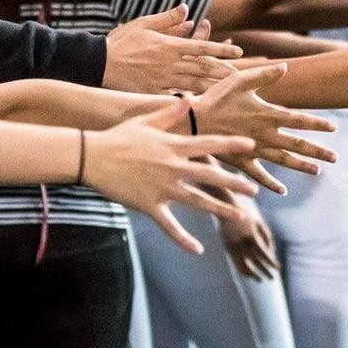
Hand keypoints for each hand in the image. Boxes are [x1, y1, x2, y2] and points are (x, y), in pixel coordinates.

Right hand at [84, 98, 257, 252]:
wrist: (92, 156)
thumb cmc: (118, 137)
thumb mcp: (145, 121)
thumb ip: (170, 112)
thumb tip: (188, 97)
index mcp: (173, 146)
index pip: (209, 144)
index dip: (231, 144)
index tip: (251, 145)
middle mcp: (173, 167)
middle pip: (210, 177)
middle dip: (234, 184)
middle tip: (254, 190)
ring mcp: (162, 188)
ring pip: (197, 202)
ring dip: (220, 210)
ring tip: (240, 217)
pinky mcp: (149, 205)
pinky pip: (170, 226)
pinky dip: (183, 239)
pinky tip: (197, 250)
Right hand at [103, 5, 243, 93]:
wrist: (98, 63)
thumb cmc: (121, 41)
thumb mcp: (144, 24)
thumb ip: (168, 18)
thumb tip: (188, 9)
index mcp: (169, 45)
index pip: (201, 47)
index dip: (221, 49)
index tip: (238, 52)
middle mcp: (169, 63)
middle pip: (202, 68)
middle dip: (223, 71)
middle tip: (241, 75)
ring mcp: (162, 80)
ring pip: (194, 83)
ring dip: (213, 85)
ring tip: (229, 88)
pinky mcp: (154, 92)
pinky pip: (176, 96)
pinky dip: (191, 99)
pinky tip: (204, 104)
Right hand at [191, 64, 337, 193]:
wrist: (193, 122)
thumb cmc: (215, 97)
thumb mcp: (239, 80)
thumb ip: (263, 75)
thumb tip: (285, 67)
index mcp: (267, 115)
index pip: (299, 120)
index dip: (317, 124)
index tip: (334, 128)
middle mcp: (265, 135)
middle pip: (297, 145)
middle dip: (317, 151)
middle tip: (335, 158)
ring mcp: (255, 150)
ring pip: (283, 160)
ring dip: (301, 166)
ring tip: (317, 171)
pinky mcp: (242, 160)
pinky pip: (260, 174)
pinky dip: (271, 183)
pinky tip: (282, 191)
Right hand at [220, 197, 279, 279]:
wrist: (224, 208)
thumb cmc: (245, 214)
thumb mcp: (259, 222)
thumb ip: (267, 237)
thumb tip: (271, 251)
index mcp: (252, 236)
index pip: (264, 254)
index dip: (271, 262)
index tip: (278, 269)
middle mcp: (242, 244)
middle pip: (256, 262)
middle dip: (265, 270)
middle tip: (272, 278)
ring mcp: (234, 247)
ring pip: (245, 266)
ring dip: (253, 274)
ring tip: (260, 280)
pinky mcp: (227, 249)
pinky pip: (236, 263)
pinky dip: (243, 270)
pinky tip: (249, 275)